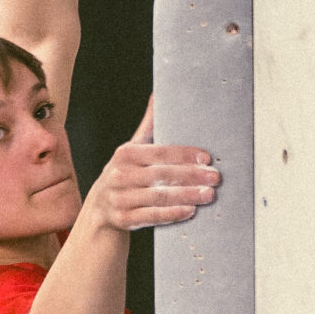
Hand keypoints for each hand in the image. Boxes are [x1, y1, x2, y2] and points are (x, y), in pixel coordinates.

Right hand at [87, 96, 218, 230]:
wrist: (99, 210)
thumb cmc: (124, 175)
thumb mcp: (131, 150)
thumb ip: (148, 127)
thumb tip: (158, 95)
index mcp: (126, 154)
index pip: (160, 152)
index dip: (185, 155)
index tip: (206, 158)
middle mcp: (120, 175)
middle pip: (162, 174)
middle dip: (191, 176)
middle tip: (215, 177)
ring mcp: (120, 198)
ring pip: (159, 196)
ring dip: (186, 195)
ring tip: (208, 195)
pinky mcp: (123, 219)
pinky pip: (151, 216)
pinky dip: (171, 214)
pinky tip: (189, 211)